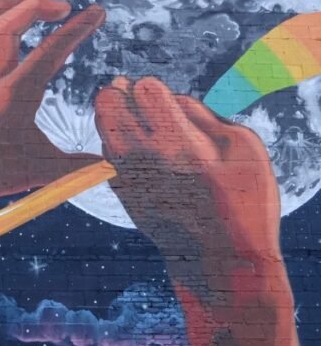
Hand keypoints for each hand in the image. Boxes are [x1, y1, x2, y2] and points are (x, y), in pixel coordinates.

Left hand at [0, 0, 105, 200]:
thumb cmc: (4, 174)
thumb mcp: (47, 169)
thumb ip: (83, 165)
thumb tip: (117, 164)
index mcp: (14, 99)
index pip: (49, 52)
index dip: (76, 28)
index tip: (97, 12)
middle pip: (6, 24)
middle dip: (38, 5)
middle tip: (64, 8)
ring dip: (11, 4)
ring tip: (38, 5)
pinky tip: (10, 13)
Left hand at [94, 77, 281, 278]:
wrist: (219, 259)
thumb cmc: (243, 200)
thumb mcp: (243, 147)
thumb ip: (204, 116)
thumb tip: (173, 98)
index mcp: (177, 142)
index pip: (144, 89)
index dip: (151, 86)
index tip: (161, 95)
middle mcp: (143, 157)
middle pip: (108, 103)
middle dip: (119, 92)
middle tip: (130, 91)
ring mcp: (126, 176)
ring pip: (102, 128)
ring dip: (114, 117)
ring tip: (137, 119)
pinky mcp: (120, 192)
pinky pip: (108, 154)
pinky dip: (117, 144)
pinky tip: (139, 147)